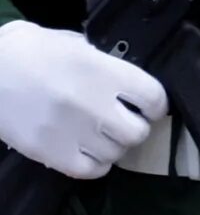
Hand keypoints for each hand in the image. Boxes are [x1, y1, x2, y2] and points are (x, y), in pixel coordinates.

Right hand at [0, 21, 164, 179]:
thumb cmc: (28, 51)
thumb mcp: (74, 44)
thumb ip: (104, 63)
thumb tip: (124, 80)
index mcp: (103, 72)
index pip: (153, 97)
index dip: (156, 104)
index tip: (149, 106)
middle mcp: (92, 104)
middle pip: (138, 131)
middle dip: (135, 127)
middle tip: (123, 122)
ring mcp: (71, 132)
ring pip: (116, 153)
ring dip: (113, 146)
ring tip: (101, 136)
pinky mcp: (49, 153)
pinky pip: (91, 170)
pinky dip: (95, 164)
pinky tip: (88, 151)